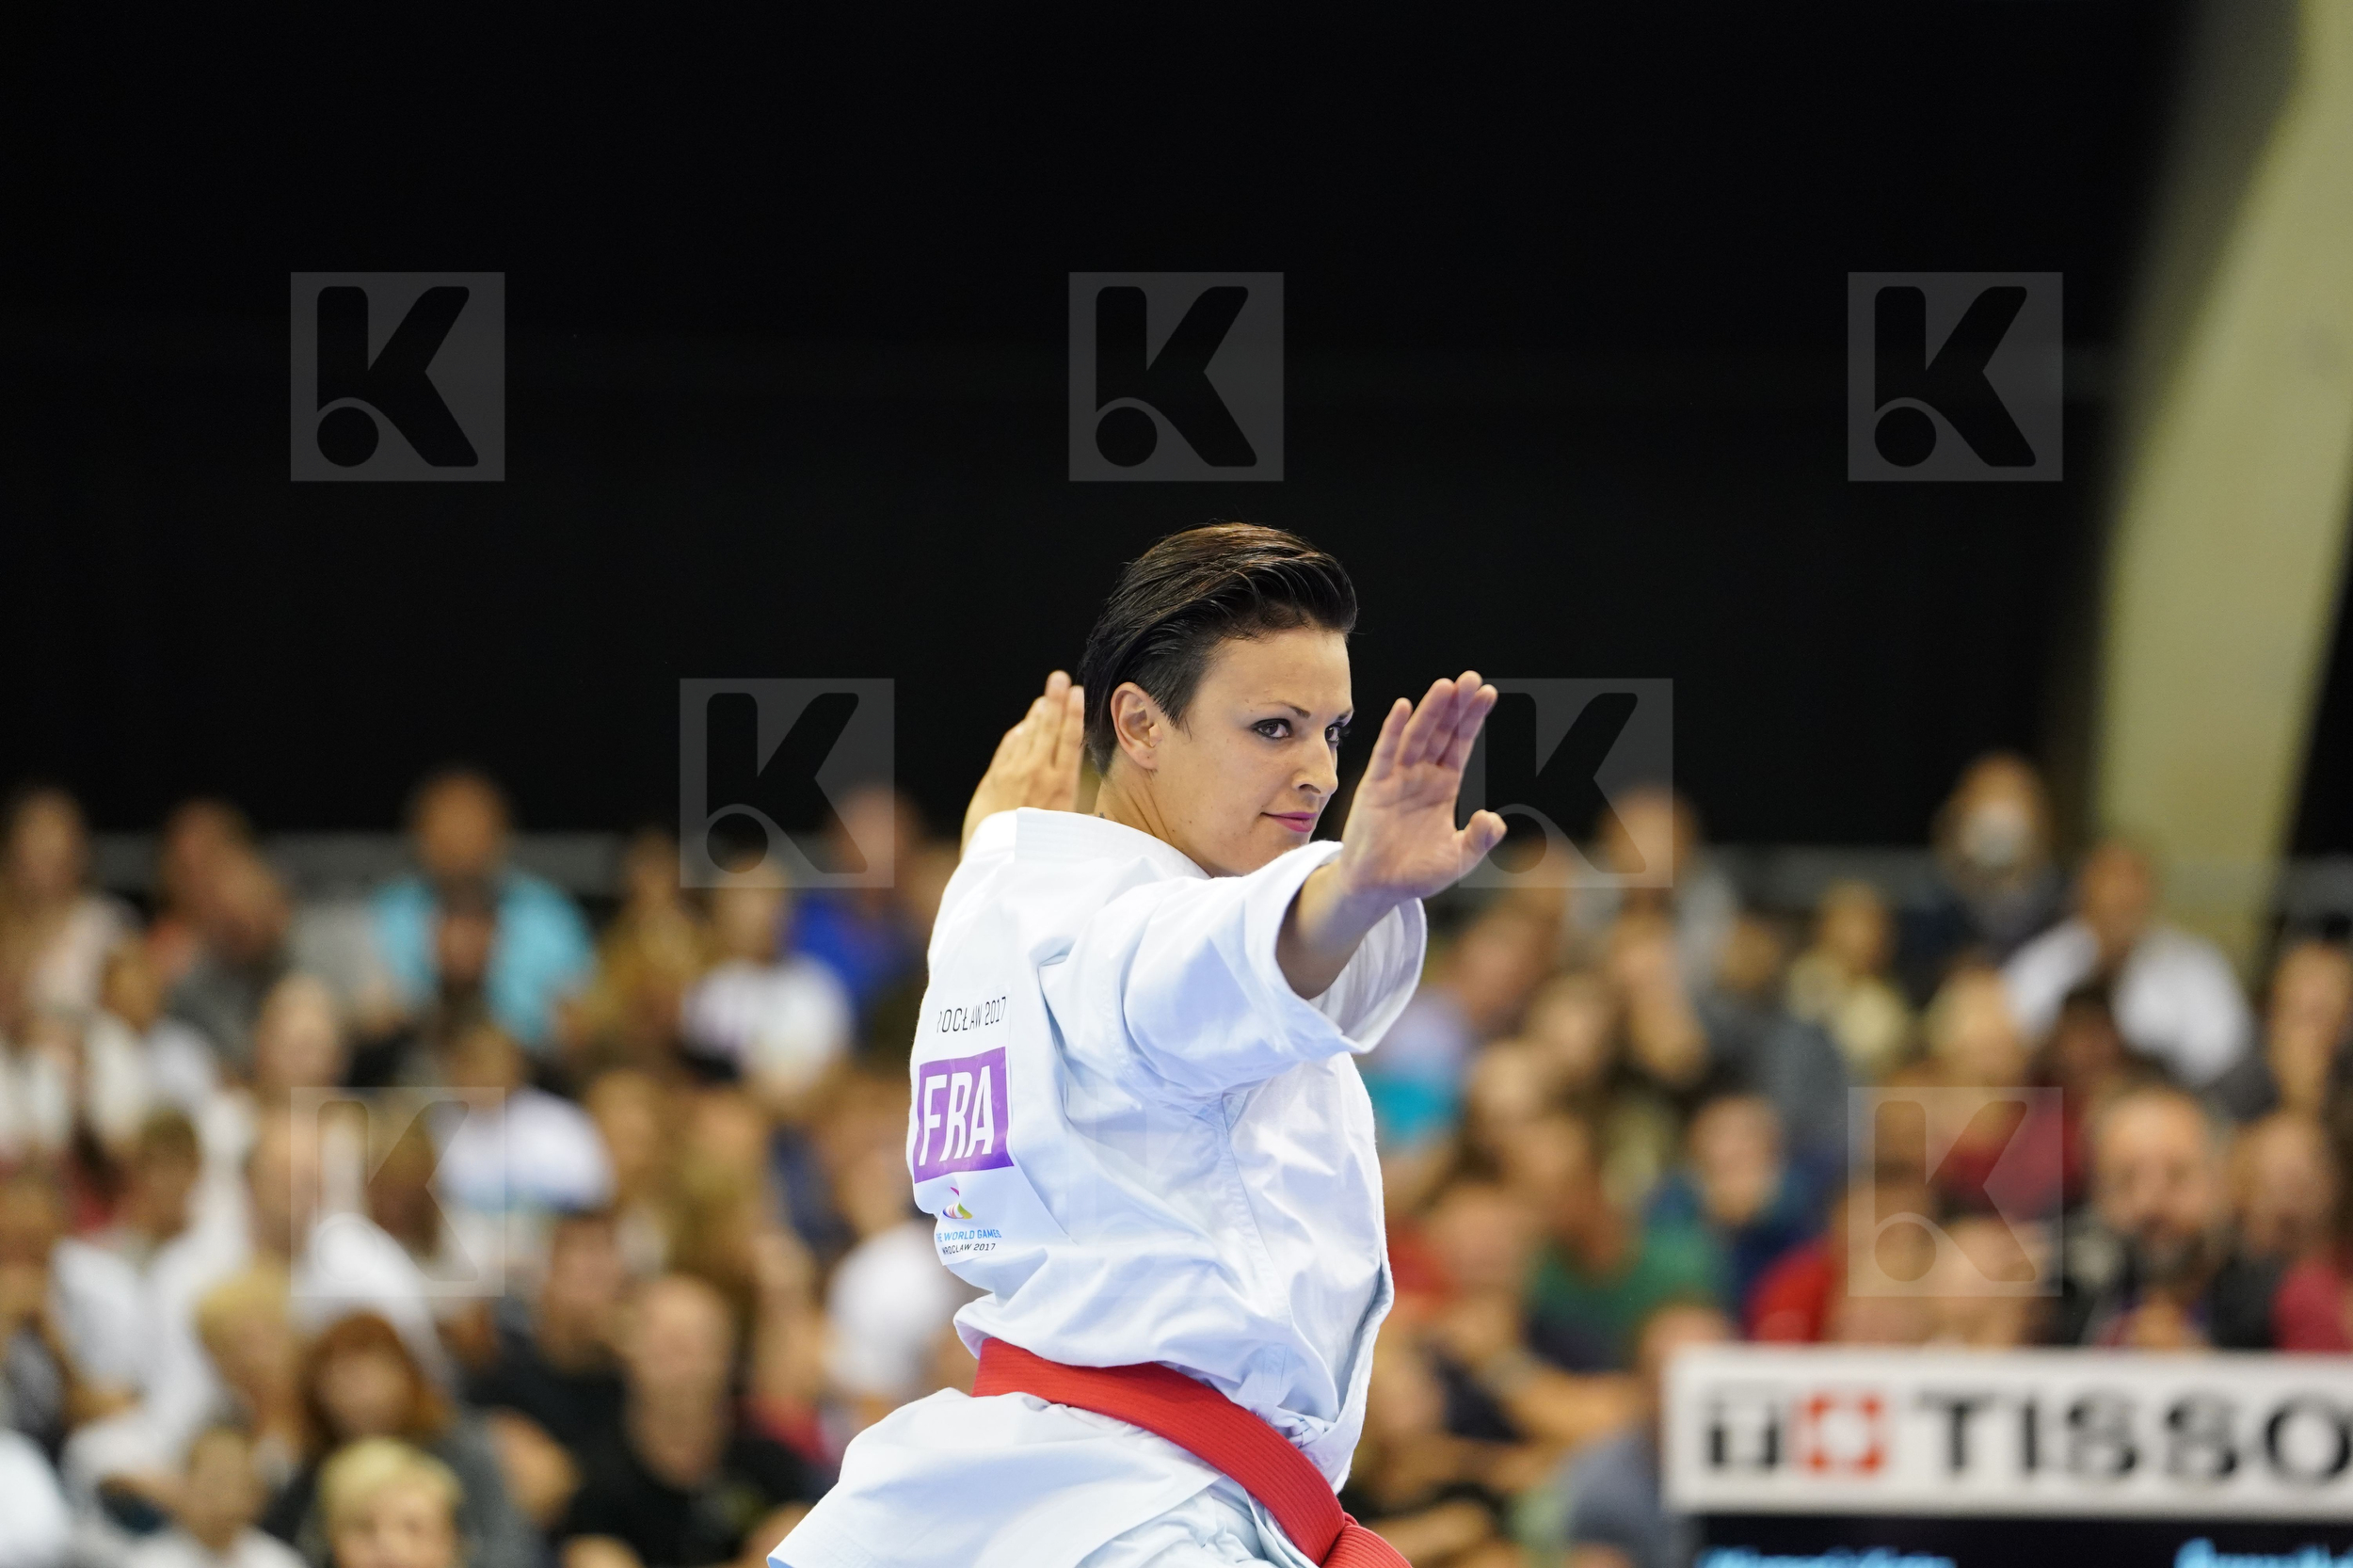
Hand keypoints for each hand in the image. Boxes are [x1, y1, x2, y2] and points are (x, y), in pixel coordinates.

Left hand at [961, 670, 1086, 850]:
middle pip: (1048, 730)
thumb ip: (1073, 800)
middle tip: (1059, 678)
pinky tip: (1023, 727)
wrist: (999, 862)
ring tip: (1045, 698)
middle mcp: (1037, 775)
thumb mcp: (1068, 827)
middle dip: (1055, 702)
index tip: (1078, 693)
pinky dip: (1017, 735)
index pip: (1070, 741)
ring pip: (1027, 736)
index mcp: (1061, 786)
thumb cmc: (1039, 852)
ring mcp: (1013, 775)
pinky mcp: (994, 780)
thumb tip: (1083, 780)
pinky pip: (1008, 749)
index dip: (1073, 715)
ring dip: (1037, 715)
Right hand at [1335, 671, 1505, 901]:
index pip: (1461, 746)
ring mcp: (1397, 779)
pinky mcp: (1375, 788)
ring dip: (1431, 711)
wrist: (1378, 889)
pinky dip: (1394, 731)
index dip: (1473, 720)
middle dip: (1456, 706)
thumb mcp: (1458, 859)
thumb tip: (1494, 818)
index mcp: (1443, 788)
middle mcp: (1422, 777)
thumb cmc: (1416, 874)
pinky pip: (1386, 754)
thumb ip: (1480, 840)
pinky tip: (1404, 707)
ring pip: (1417, 737)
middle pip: (1442, 734)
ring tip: (1447, 685)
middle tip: (1472, 678)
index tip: (1489, 693)